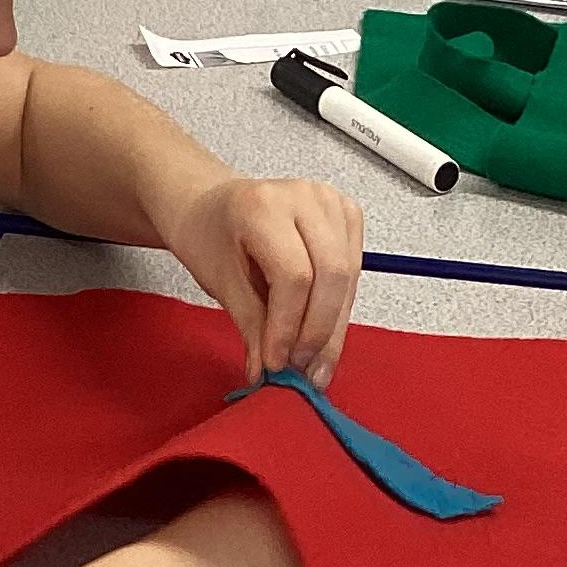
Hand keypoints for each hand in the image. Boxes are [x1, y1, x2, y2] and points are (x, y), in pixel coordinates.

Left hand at [159, 175, 363, 388]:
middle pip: (332, 274)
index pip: (294, 276)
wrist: (215, 206)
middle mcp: (305, 196)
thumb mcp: (222, 284)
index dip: (289, 326)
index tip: (277, 363)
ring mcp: (331, 202)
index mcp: (264, 206)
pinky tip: (321, 332)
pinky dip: (339, 308)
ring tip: (313, 362)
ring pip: (349, 277)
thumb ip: (252, 327)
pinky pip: (354, 271)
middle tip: (303, 370)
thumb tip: (271, 371)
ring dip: (333, 326)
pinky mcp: (347, 214)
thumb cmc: (212, 237)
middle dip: (318, 331)